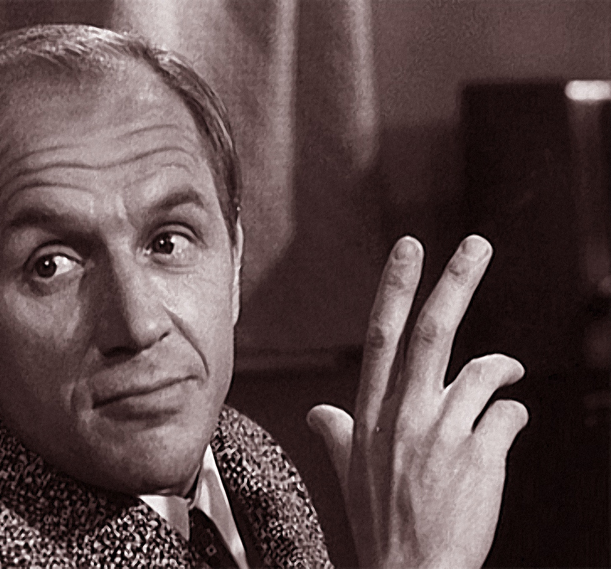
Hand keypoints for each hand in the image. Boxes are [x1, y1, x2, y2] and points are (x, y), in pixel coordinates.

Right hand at [307, 235, 527, 568]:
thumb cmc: (382, 524)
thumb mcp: (347, 474)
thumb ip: (335, 435)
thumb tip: (316, 414)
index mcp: (370, 414)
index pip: (380, 336)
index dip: (395, 288)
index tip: (410, 250)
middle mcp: (404, 416)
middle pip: (433, 334)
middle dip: (456, 282)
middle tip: (476, 245)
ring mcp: (442, 435)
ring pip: (485, 373)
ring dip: (503, 367)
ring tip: (511, 369)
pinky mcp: (480, 456)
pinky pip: (510, 415)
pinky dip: (513, 415)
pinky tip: (506, 431)